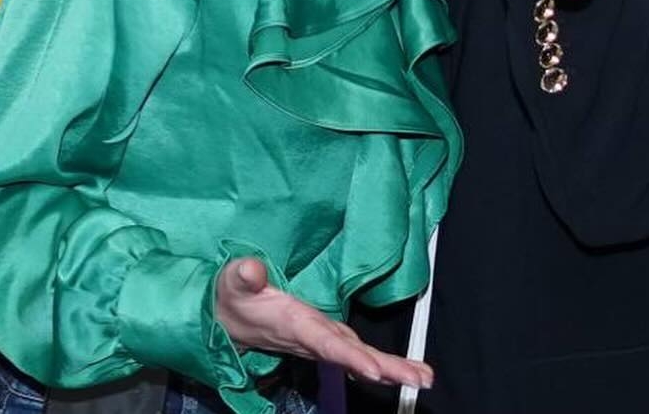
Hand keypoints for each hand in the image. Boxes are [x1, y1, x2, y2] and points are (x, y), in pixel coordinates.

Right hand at [215, 257, 432, 388]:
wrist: (226, 321)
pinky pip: (355, 350)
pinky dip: (379, 362)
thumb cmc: (233, 300)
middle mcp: (313, 337)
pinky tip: (400, 369)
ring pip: (359, 355)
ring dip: (391, 367)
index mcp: (294, 325)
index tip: (374, 369)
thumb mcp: (233, 284)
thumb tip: (252, 269)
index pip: (325, 343)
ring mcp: (321, 338)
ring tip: (422, 375)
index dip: (349, 356)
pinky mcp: (325, 336)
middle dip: (386, 368)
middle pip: (353, 355)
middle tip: (419, 378)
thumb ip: (243, 276)